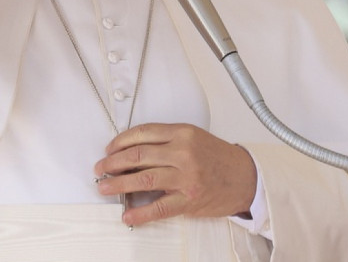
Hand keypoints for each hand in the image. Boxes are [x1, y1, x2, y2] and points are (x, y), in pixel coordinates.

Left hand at [93, 123, 256, 226]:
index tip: (109, 149)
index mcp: (182, 133)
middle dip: (114, 163)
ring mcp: (185, 177)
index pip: (143, 133)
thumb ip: (166, 141)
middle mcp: (183, 152)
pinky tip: (127, 214)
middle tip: (101, 168)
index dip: (121, 141)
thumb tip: (132, 151)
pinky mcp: (188, 200)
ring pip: (144, 179)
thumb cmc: (218, 157)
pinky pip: (159, 207)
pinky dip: (140, 213)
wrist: (245, 177)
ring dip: (119, 184)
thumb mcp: (193, 138)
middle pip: (138, 155)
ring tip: (105, 187)